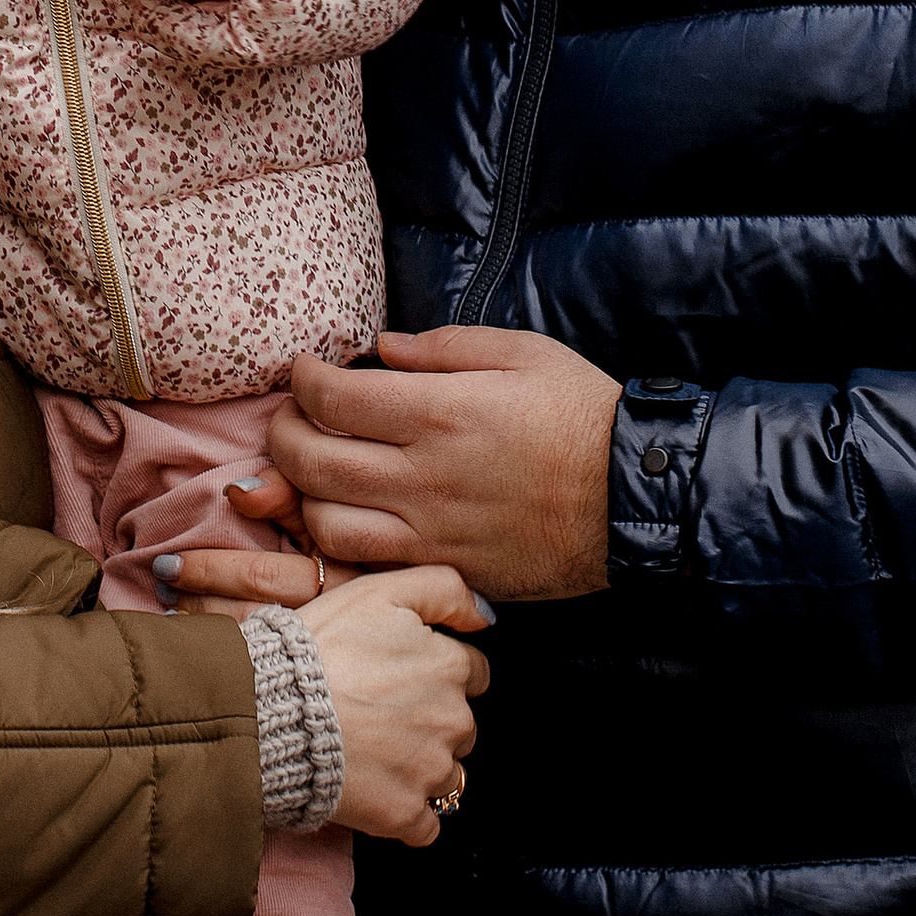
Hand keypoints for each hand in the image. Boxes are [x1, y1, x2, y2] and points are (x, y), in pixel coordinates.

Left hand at [269, 328, 620, 601]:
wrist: (633, 497)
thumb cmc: (582, 415)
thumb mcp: (522, 353)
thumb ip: (444, 347)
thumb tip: (381, 348)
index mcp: (440, 413)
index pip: (333, 397)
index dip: (303, 380)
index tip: (304, 371)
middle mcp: (424, 476)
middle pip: (311, 460)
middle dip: (282, 432)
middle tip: (288, 416)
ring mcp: (431, 531)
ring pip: (325, 522)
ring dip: (301, 492)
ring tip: (310, 469)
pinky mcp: (445, 569)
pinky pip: (367, 564)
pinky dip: (339, 540)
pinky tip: (344, 514)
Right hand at [296, 566, 489, 845]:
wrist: (269, 710)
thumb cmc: (319, 647)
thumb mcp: (379, 591)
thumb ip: (443, 589)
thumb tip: (484, 616)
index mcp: (451, 667)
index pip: (472, 673)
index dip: (436, 672)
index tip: (400, 677)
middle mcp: (453, 721)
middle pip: (460, 725)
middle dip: (430, 721)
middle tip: (379, 713)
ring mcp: (430, 771)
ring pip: (445, 774)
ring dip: (419, 767)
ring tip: (371, 752)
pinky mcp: (404, 813)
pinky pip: (425, 824)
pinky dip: (407, 814)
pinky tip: (375, 793)